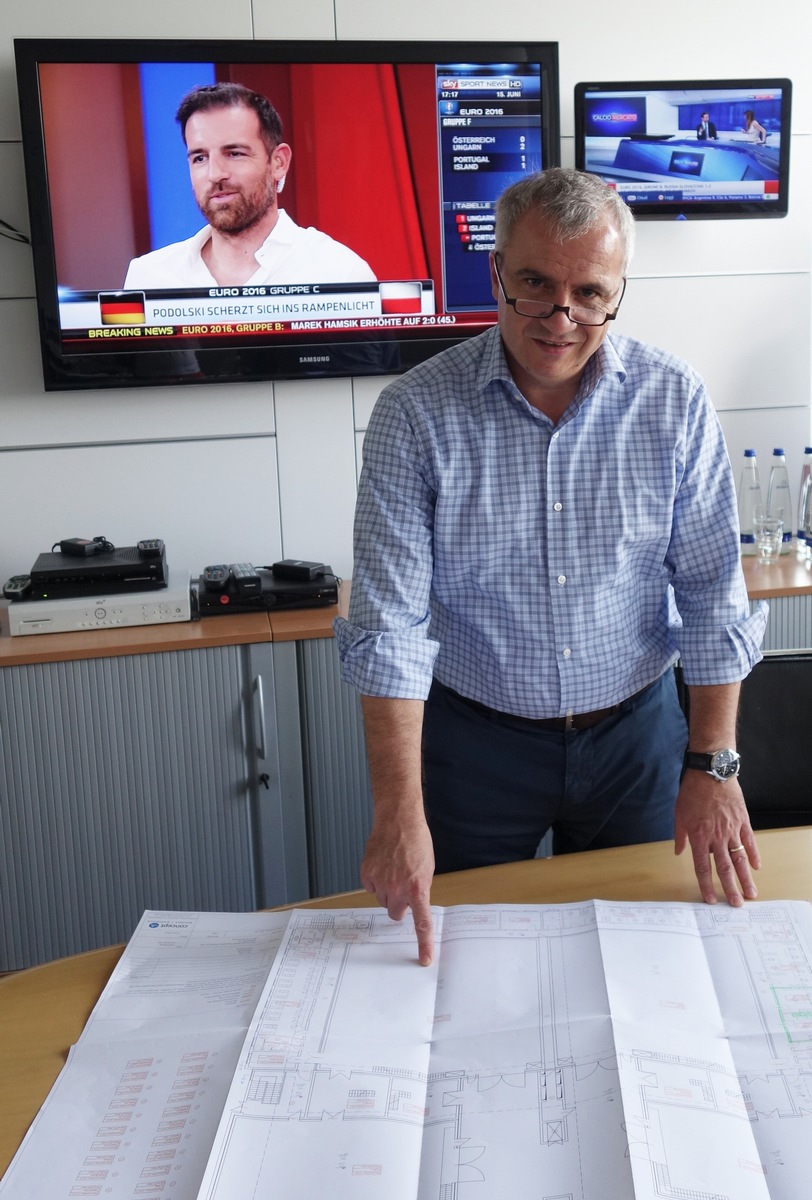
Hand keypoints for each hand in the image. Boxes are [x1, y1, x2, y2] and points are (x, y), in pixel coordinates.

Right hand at [360, 813, 435, 965]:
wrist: (398, 820)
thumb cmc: (416, 841)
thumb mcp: (426, 869)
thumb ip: (420, 890)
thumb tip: (414, 906)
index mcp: (418, 888)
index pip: (422, 922)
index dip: (424, 943)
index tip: (425, 959)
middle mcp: (398, 889)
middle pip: (395, 913)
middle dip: (399, 905)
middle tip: (402, 888)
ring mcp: (381, 882)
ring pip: (382, 900)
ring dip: (387, 890)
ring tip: (393, 869)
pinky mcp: (367, 874)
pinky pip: (370, 887)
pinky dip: (375, 880)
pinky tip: (382, 865)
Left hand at [674, 771, 759, 905]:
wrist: (711, 773)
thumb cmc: (692, 792)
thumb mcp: (679, 814)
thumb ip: (680, 836)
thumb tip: (678, 851)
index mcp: (699, 837)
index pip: (702, 867)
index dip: (706, 884)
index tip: (710, 899)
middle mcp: (717, 837)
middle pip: (724, 868)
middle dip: (730, 888)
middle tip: (736, 905)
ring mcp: (732, 830)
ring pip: (740, 859)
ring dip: (746, 878)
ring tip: (751, 893)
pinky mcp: (743, 822)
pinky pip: (750, 841)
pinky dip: (754, 855)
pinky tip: (757, 867)